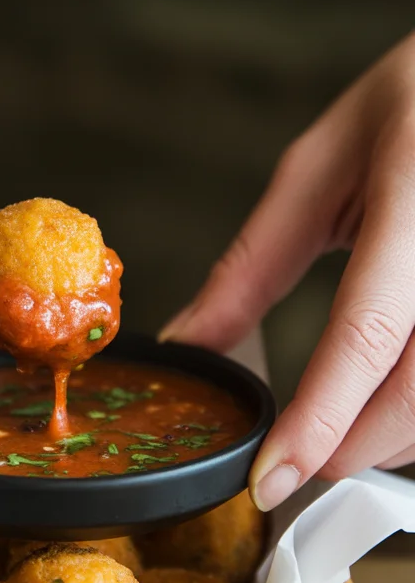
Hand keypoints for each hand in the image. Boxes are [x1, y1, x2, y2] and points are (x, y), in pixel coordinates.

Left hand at [160, 34, 414, 508]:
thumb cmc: (409, 105)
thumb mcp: (318, 168)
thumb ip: (253, 265)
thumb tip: (189, 343)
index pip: (368, 332)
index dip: (318, 419)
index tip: (270, 477)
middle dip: (350, 448)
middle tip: (295, 461)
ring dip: (392, 440)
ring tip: (341, 429)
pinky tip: (392, 399)